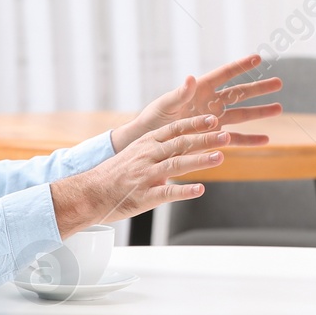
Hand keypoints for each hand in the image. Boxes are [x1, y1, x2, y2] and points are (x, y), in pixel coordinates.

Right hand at [52, 114, 230, 232]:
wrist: (90, 192)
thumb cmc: (114, 174)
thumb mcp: (135, 154)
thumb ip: (158, 148)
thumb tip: (180, 143)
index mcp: (146, 143)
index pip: (175, 129)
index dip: (195, 124)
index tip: (214, 119)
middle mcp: (148, 156)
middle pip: (180, 144)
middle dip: (205, 139)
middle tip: (226, 135)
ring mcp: (146, 175)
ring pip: (176, 164)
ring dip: (200, 160)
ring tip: (220, 157)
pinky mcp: (145, 195)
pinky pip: (167, 192)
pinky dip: (184, 191)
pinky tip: (200, 190)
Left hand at [113, 53, 282, 151]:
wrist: (148, 141)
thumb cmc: (153, 119)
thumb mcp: (164, 105)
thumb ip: (179, 93)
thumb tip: (190, 78)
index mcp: (199, 89)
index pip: (224, 74)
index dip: (240, 66)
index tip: (258, 57)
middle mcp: (211, 103)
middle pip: (239, 93)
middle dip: (258, 88)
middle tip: (278, 82)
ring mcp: (214, 120)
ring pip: (242, 114)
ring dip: (260, 112)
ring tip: (279, 108)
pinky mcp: (213, 137)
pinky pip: (235, 138)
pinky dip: (249, 140)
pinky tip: (266, 140)